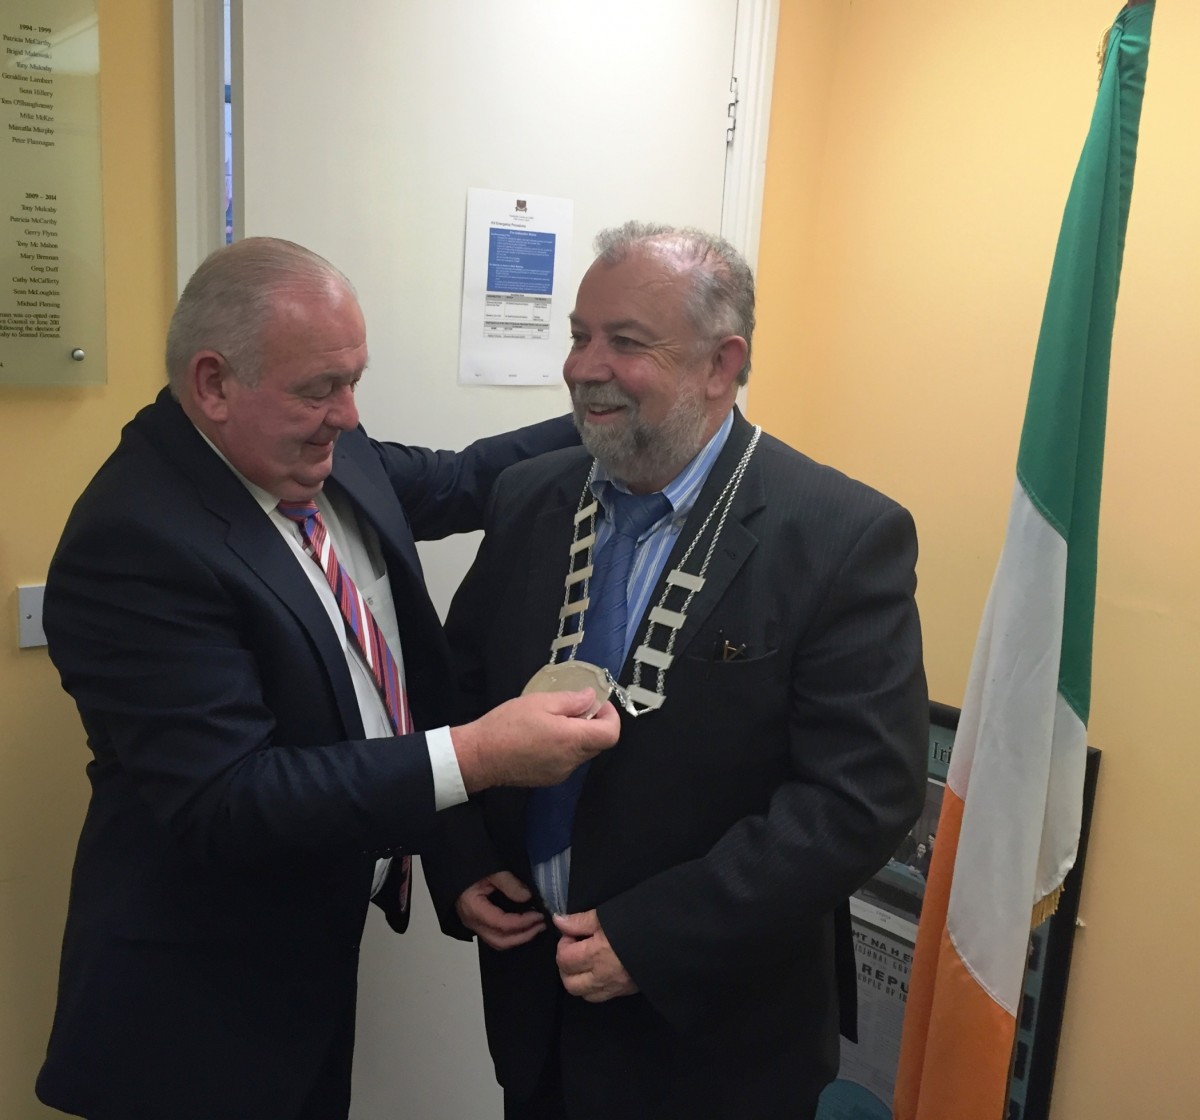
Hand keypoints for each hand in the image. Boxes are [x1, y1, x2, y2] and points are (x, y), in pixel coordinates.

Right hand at [451, 690, 619, 792]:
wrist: (479, 756)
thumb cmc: (507, 725)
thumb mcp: (540, 702)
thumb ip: (571, 700)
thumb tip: (591, 698)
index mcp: (572, 740)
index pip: (611, 734)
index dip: (610, 716)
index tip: (596, 704)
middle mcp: (571, 761)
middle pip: (599, 744)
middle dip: (594, 724)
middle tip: (574, 708)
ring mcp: (561, 773)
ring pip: (583, 753)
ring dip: (578, 737)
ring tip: (554, 721)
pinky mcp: (549, 780)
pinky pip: (567, 762)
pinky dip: (565, 748)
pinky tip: (543, 737)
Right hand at [456, 871, 545, 949]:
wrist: (454, 865)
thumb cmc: (470, 865)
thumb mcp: (491, 870)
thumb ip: (509, 884)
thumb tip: (527, 897)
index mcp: (473, 908)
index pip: (501, 924)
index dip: (522, 922)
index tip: (539, 915)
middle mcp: (472, 922)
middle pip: (500, 941)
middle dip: (523, 936)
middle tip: (541, 925)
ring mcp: (473, 925)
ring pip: (497, 942)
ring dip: (518, 938)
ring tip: (535, 927)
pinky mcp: (477, 923)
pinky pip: (495, 936)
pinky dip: (511, 935)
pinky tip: (523, 926)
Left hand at [553, 910, 637, 1001]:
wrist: (671, 937)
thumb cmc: (638, 921)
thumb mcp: (607, 915)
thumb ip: (580, 921)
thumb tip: (558, 921)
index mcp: (596, 955)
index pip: (564, 959)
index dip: (564, 944)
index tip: (574, 933)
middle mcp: (602, 976)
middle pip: (569, 982)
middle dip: (566, 966)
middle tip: (576, 949)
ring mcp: (615, 987)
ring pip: (583, 994)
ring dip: (578, 979)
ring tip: (587, 960)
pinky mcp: (627, 992)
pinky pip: (601, 996)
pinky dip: (594, 986)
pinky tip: (601, 970)